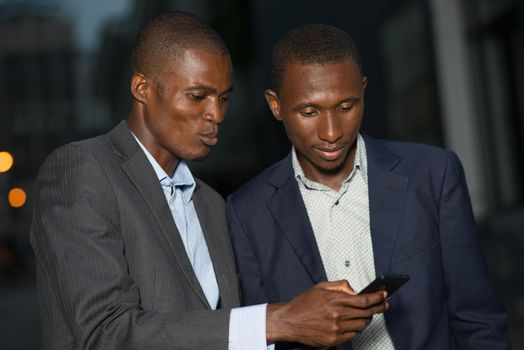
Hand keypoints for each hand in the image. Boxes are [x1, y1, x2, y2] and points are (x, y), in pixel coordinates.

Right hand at [266, 280, 387, 346]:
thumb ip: (340, 286)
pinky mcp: (333, 340)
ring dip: (367, 320)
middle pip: (366, 313)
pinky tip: (355, 324)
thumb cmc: (302, 304)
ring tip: (367, 315)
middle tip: (383, 305)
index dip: (377, 298)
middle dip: (377, 308)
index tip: (383, 295)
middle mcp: (337, 315)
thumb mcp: (320, 287)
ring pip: (361, 325)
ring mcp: (335, 329)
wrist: (288, 321)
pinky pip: (352, 335)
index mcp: (334, 300)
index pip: (364, 300)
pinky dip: (356, 329)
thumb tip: (354, 290)